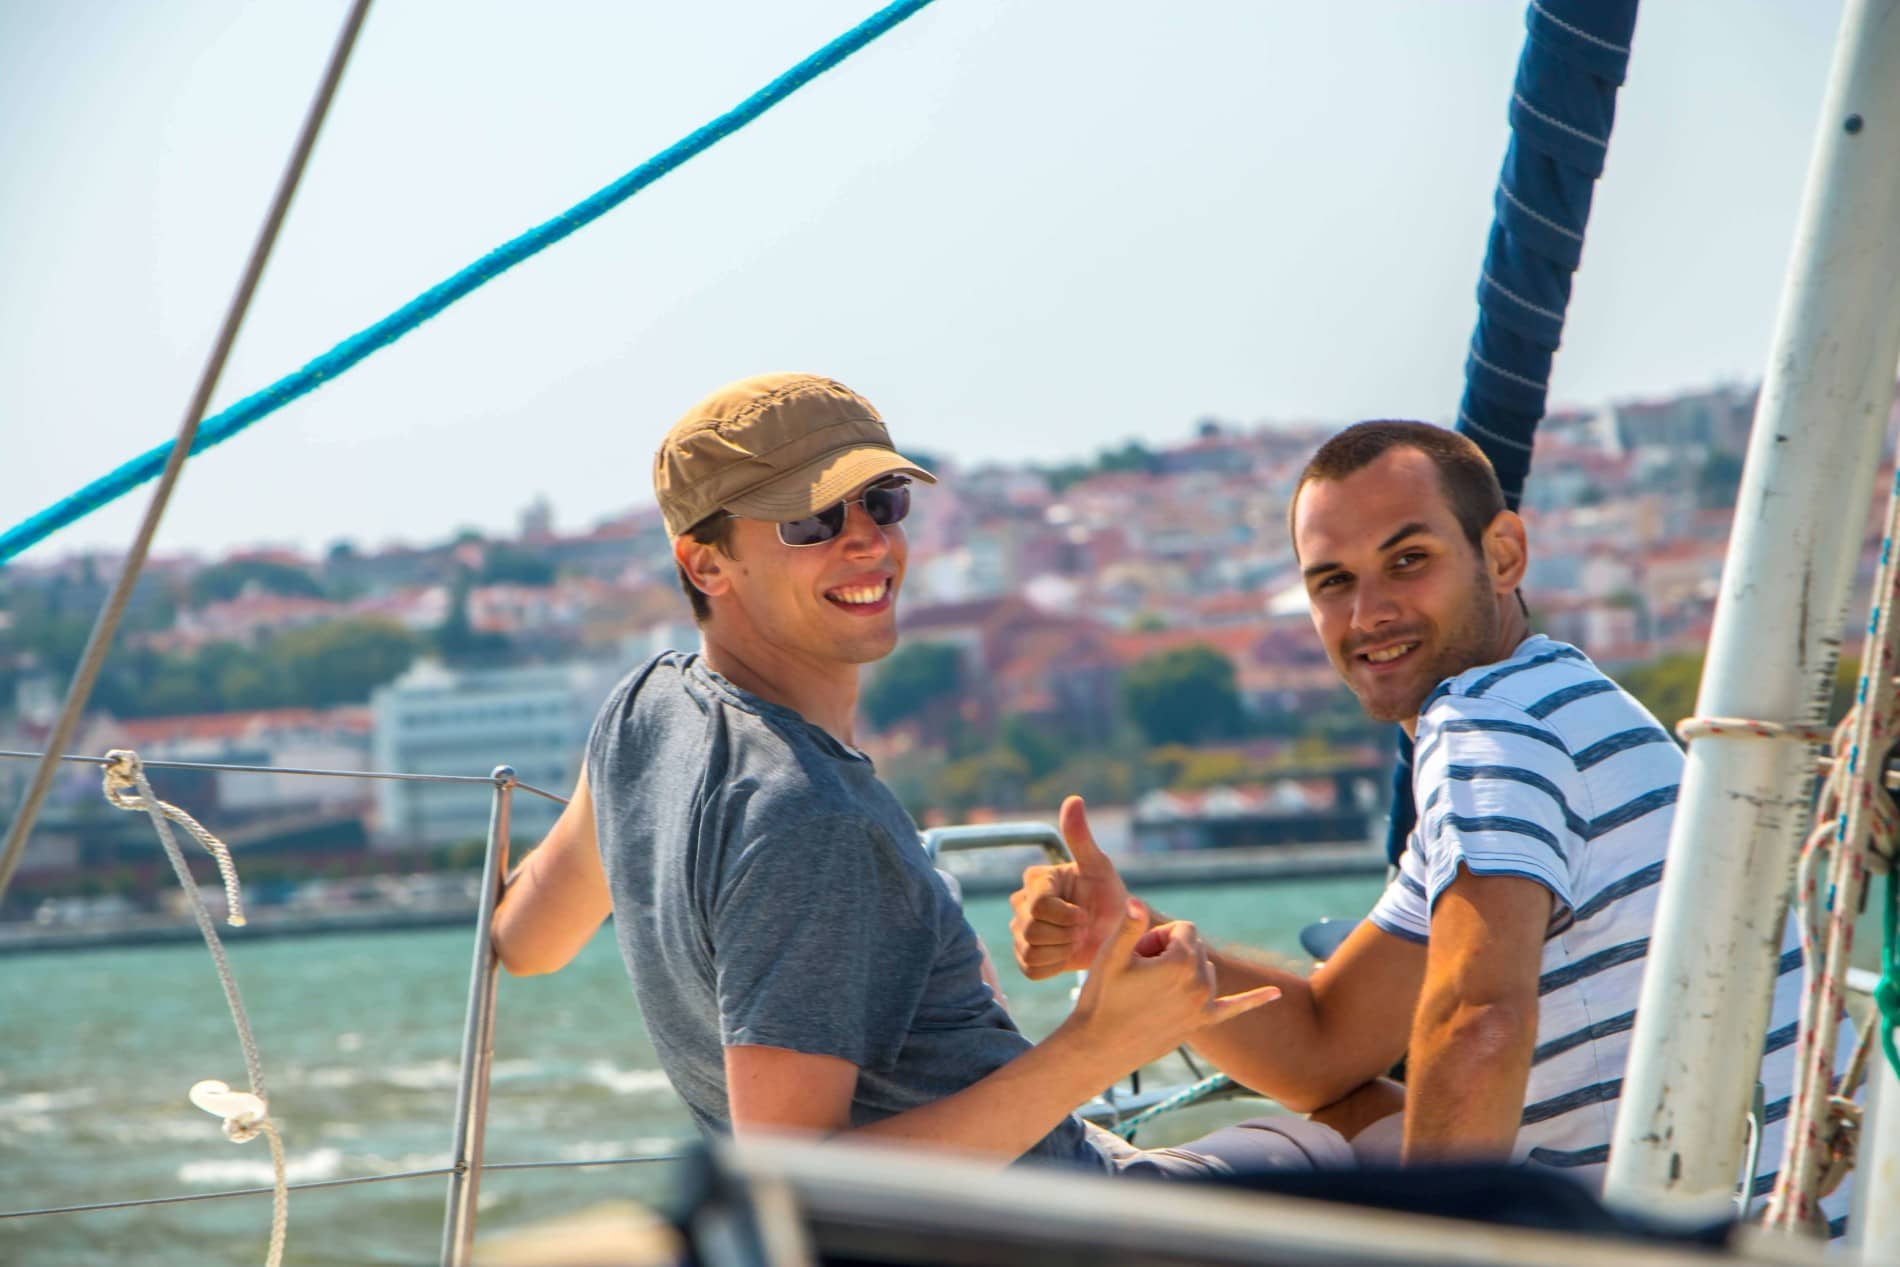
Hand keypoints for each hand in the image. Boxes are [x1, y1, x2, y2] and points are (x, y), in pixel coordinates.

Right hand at [1009, 796, 1132, 979]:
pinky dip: (1053, 966)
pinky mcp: (1024, 957)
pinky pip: (1031, 969)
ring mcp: (1020, 931)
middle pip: (1032, 929)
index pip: (1040, 904)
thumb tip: (1073, 799)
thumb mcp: (1099, 867)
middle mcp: (1021, 903)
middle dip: (1065, 934)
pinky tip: (1066, 955)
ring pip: (1030, 950)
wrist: (1116, 932)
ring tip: (1075, 941)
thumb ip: (1081, 838)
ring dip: (1060, 951)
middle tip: (1082, 928)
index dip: (1066, 915)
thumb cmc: (1108, 896)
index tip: (1085, 913)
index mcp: (1037, 879)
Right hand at [1070, 901, 1280, 1073]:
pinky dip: (1255, 1000)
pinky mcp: (1202, 1021)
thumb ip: (1130, 925)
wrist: (1100, 1047)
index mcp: (1181, 961)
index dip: (1157, 937)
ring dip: (1182, 971)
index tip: (1137, 955)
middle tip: (1138, 973)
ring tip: (1149, 990)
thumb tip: (1137, 902)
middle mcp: (1200, 982)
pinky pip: (1234, 1008)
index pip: (1184, 929)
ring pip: (1202, 969)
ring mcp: (1204, 1004)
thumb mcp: (1111, 956)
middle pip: (1193, 947)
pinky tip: (1276, 994)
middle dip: (1168, 951)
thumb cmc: (1101, 997)